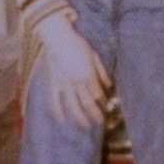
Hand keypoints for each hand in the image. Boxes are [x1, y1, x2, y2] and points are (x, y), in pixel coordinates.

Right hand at [34, 14, 111, 129]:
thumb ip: (102, 72)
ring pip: (73, 104)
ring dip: (80, 116)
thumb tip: (109, 86)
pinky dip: (57, 110)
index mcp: (88, 73)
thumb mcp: (94, 55)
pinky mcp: (53, 82)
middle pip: (87, 101)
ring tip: (86, 126)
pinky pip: (54, 99)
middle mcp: (76, 81)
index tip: (108, 108)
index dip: (103, 102)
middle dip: (95, 113)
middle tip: (101, 122)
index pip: (97, 93)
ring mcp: (64, 83)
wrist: (57, 37)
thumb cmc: (77, 44)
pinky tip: (62, 119)